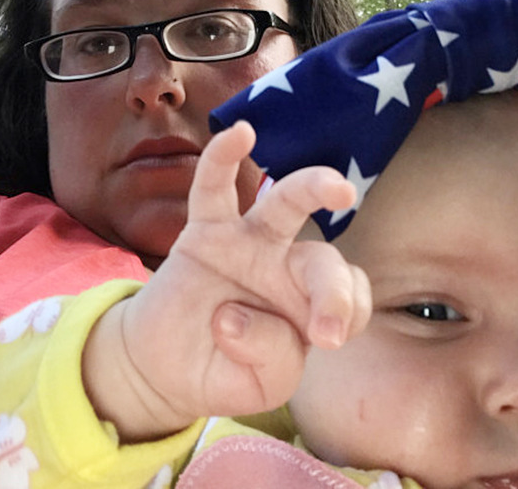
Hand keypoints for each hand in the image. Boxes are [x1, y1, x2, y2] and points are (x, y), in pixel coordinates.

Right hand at [86, 121, 370, 440]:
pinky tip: (239, 133)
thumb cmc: (225, 368)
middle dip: (333, 290)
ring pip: (283, 205)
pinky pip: (213, 189)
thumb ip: (271, 359)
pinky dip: (222, 160)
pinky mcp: (206, 231)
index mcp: (310, 304)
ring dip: (312, 189)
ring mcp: (247, 242)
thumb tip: (235, 314)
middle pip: (323, 258)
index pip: (353, 295)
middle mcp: (286, 266)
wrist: (165, 364)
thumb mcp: (261, 384)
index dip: (348, 311)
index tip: (325, 340)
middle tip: (326, 331)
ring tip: (337, 188)